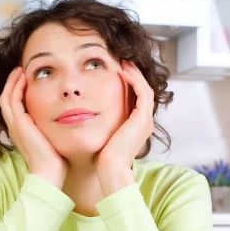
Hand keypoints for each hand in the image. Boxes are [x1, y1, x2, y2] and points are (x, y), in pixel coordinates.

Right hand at [0, 67, 67, 187]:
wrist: (49, 172)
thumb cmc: (55, 160)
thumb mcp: (52, 138)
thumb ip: (53, 128)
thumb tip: (66, 120)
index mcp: (21, 130)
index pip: (14, 106)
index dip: (17, 92)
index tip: (26, 80)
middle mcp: (15, 127)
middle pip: (6, 98)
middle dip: (12, 83)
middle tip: (20, 71)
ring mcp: (15, 125)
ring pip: (6, 97)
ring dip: (13, 82)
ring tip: (20, 70)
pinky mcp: (19, 123)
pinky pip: (13, 99)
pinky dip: (16, 87)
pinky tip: (25, 78)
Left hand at [96, 60, 154, 194]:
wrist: (108, 169)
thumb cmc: (100, 157)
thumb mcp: (101, 135)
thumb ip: (99, 122)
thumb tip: (84, 113)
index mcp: (136, 126)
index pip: (136, 98)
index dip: (128, 83)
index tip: (115, 71)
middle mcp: (144, 122)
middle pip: (143, 91)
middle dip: (133, 74)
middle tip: (121, 61)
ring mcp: (145, 121)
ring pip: (144, 88)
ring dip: (134, 73)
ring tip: (123, 61)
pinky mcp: (142, 119)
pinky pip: (142, 93)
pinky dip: (134, 80)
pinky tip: (121, 71)